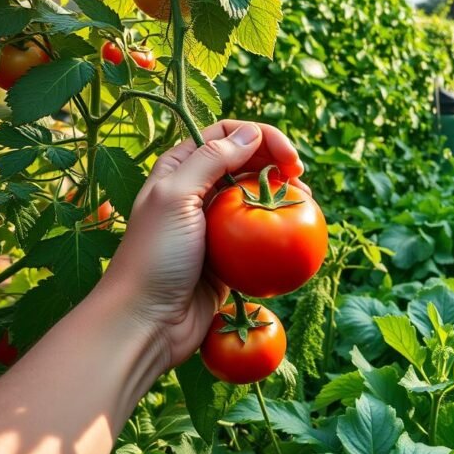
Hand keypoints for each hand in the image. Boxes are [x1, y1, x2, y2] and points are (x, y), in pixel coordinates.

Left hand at [103, 120, 307, 371]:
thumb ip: (211, 159)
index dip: (261, 137)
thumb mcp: (176, 197)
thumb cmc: (155, 256)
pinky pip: (262, 233)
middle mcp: (198, 191)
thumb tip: (252, 132)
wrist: (148, 321)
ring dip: (285, 194)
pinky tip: (298, 231)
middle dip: (278, 162)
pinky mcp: (231, 254)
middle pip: (247, 161)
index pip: (227, 134)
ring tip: (306, 203)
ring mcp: (216, 224)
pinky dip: (281, 227)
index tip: (288, 159)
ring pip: (258, 196)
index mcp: (180, 169)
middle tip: (300, 180)